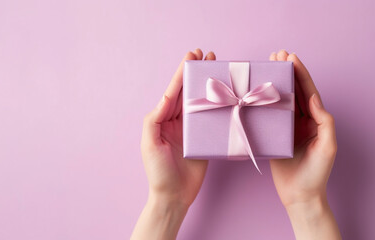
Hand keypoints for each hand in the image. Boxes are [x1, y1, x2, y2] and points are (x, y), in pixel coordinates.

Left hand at [132, 49, 215, 239]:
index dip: (181, 73)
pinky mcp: (203, 139)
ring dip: (207, 85)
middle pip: (187, 91)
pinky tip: (225, 95)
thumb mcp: (149, 143)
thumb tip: (166, 97)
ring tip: (216, 67)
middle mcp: (177, 120)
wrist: (174, 196)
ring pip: (200, 101)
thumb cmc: (158, 172)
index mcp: (163, 118)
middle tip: (207, 55)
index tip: (191, 56)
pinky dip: (217, 106)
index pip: (173, 91)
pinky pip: (211, 119)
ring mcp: (191, 129)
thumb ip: (154, 119)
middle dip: (196, 73)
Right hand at [269, 50, 340, 238]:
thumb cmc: (316, 174)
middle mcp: (301, 120)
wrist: (299, 195)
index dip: (301, 73)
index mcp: (315, 120)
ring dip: (275, 83)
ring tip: (267, 66)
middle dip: (287, 72)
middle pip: (294, 91)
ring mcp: (286, 127)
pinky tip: (257, 92)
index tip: (291, 57)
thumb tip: (313, 98)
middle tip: (277, 55)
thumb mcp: (328, 147)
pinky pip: (269, 115)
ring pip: (281, 100)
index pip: (308, 91)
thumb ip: (324, 121)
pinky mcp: (274, 136)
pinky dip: (264, 102)